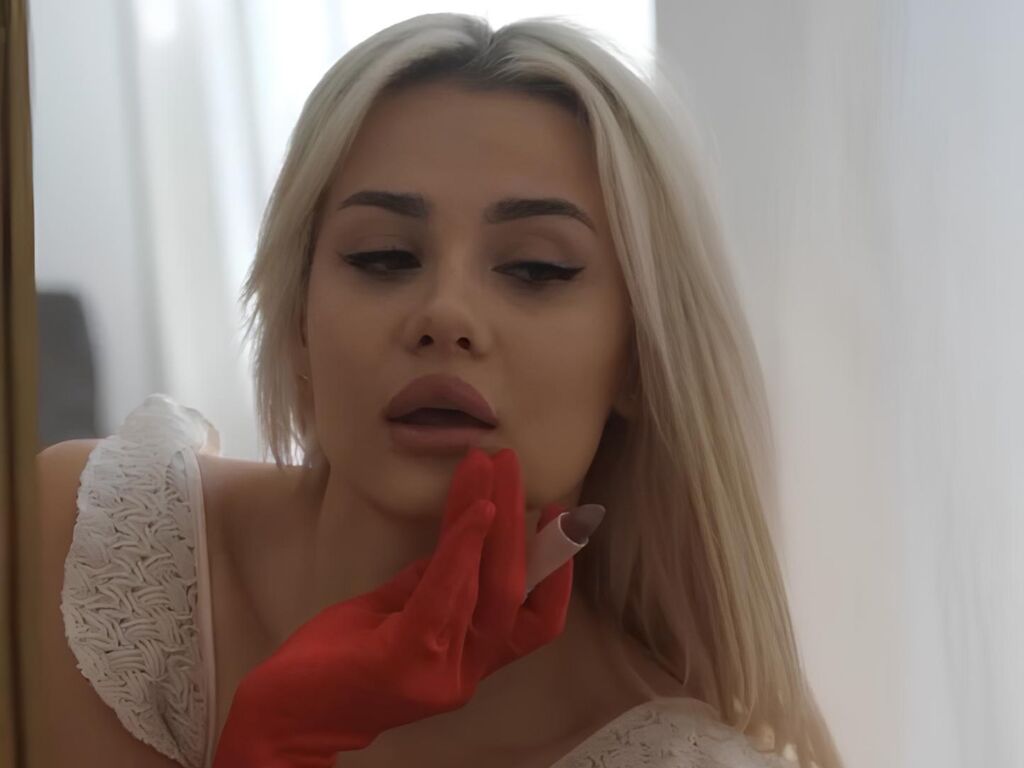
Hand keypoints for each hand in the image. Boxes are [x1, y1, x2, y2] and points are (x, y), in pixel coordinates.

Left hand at [211, 446, 573, 767]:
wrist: (285, 718)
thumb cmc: (337, 664)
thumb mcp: (396, 616)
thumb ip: (435, 584)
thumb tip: (465, 536)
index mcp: (468, 661)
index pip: (536, 620)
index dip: (558, 571)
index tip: (560, 518)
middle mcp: (465, 671)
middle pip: (516, 592)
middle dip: (522, 523)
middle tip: (513, 465)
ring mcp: (440, 669)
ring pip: (489, 586)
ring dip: (494, 516)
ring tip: (491, 466)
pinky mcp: (407, 657)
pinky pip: (446, 592)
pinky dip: (463, 545)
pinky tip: (474, 507)